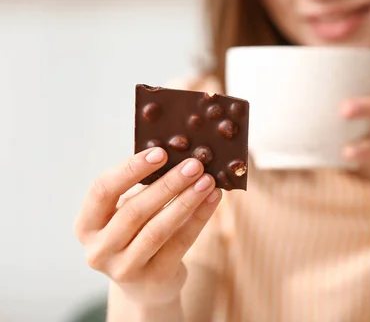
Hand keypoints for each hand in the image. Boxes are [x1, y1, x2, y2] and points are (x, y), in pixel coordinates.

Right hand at [74, 148, 220, 305]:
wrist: (147, 285)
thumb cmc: (137, 234)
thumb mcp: (127, 212)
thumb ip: (141, 188)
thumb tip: (178, 154)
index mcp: (86, 226)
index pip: (102, 190)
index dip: (130, 169)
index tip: (160, 152)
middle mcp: (99, 250)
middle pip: (134, 211)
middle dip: (168, 184)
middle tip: (194, 164)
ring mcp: (124, 268)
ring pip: (157, 229)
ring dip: (186, 201)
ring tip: (207, 180)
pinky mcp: (153, 278)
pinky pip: (180, 243)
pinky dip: (199, 218)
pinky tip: (213, 199)